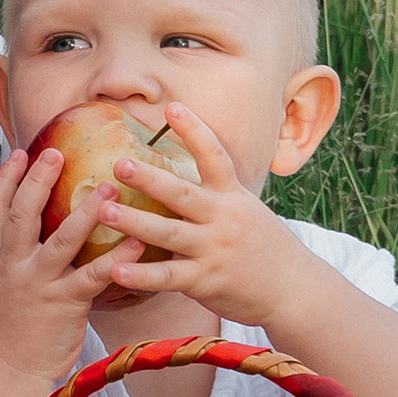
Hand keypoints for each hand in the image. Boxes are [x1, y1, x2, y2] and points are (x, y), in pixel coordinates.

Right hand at [0, 144, 143, 392]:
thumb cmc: (10, 333)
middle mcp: (14, 267)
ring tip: (109, 187)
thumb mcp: (2, 289)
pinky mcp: (63, 304)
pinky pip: (93, 275)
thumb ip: (15, 260)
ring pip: (61, 240)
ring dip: (86, 211)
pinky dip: (116, 257)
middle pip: (22, 214)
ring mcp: (37, 284)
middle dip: (37, 181)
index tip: (19, 153)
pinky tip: (137, 242)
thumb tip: (34, 236)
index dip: (6, 179)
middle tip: (54, 152)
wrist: (7, 373)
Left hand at [92, 102, 316, 330]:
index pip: (215, 156)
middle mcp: (223, 218)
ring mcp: (213, 250)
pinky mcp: (205, 281)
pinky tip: (114, 270)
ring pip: (168, 234)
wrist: (293, 289)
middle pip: (182, 193)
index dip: (195, 130)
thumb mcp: (246, 210)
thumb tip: (181, 174)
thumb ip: (216, 194)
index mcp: (233, 196)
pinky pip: (167, 277)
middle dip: (149, 179)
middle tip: (119, 164)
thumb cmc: (263, 247)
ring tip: (104, 211)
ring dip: (135, 222)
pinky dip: (140, 275)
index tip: (173, 106)